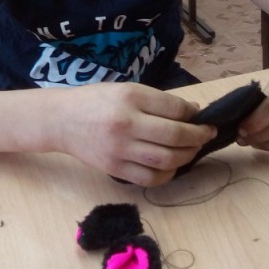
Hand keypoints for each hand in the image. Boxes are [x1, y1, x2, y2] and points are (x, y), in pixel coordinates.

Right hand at [59, 83, 214, 185]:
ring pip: (166, 160)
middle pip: (174, 136)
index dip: (194, 115)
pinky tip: (172, 165)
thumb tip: (192, 113)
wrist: (62, 120)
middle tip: (206, 134)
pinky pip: (150, 178)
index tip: (201, 117)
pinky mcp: (115, 169)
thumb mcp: (127, 90)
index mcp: (130, 98)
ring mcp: (120, 149)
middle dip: (198, 137)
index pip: (174, 108)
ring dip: (187, 156)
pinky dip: (168, 174)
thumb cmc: (97, 101)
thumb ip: (158, 101)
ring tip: (192, 149)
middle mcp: (126, 123)